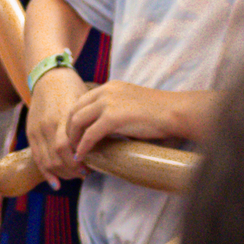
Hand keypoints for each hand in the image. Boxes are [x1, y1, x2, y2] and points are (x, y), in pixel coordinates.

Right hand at [25, 71, 83, 183]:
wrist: (49, 76)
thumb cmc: (72, 89)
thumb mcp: (85, 103)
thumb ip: (90, 123)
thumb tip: (105, 145)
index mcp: (63, 116)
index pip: (69, 148)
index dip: (80, 162)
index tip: (92, 168)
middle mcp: (48, 124)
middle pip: (58, 158)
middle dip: (72, 170)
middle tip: (85, 173)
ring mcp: (37, 129)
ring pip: (48, 161)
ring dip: (62, 173)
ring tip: (74, 174)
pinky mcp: (31, 132)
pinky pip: (37, 158)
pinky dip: (46, 172)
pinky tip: (56, 183)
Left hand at [63, 80, 189, 158]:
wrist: (174, 112)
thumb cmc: (159, 112)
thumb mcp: (131, 104)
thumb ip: (116, 111)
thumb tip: (106, 131)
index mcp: (110, 87)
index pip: (82, 101)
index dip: (75, 119)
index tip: (76, 134)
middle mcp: (106, 91)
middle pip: (75, 109)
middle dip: (69, 129)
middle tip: (71, 145)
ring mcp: (108, 103)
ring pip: (77, 121)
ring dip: (73, 138)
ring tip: (75, 152)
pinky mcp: (112, 117)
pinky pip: (89, 135)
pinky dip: (83, 147)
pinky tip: (82, 156)